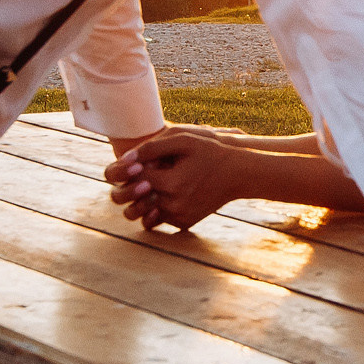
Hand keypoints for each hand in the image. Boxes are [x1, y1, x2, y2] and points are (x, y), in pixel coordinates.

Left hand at [104, 129, 240, 231]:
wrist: (238, 174)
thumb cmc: (210, 151)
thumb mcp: (184, 139)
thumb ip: (152, 147)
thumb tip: (125, 158)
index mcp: (172, 184)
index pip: (134, 177)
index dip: (134, 166)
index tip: (144, 159)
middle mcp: (174, 206)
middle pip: (135, 198)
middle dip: (135, 183)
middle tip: (146, 171)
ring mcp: (179, 218)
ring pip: (143, 212)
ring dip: (143, 198)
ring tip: (154, 182)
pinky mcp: (184, 224)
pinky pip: (158, 219)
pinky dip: (157, 207)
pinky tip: (167, 192)